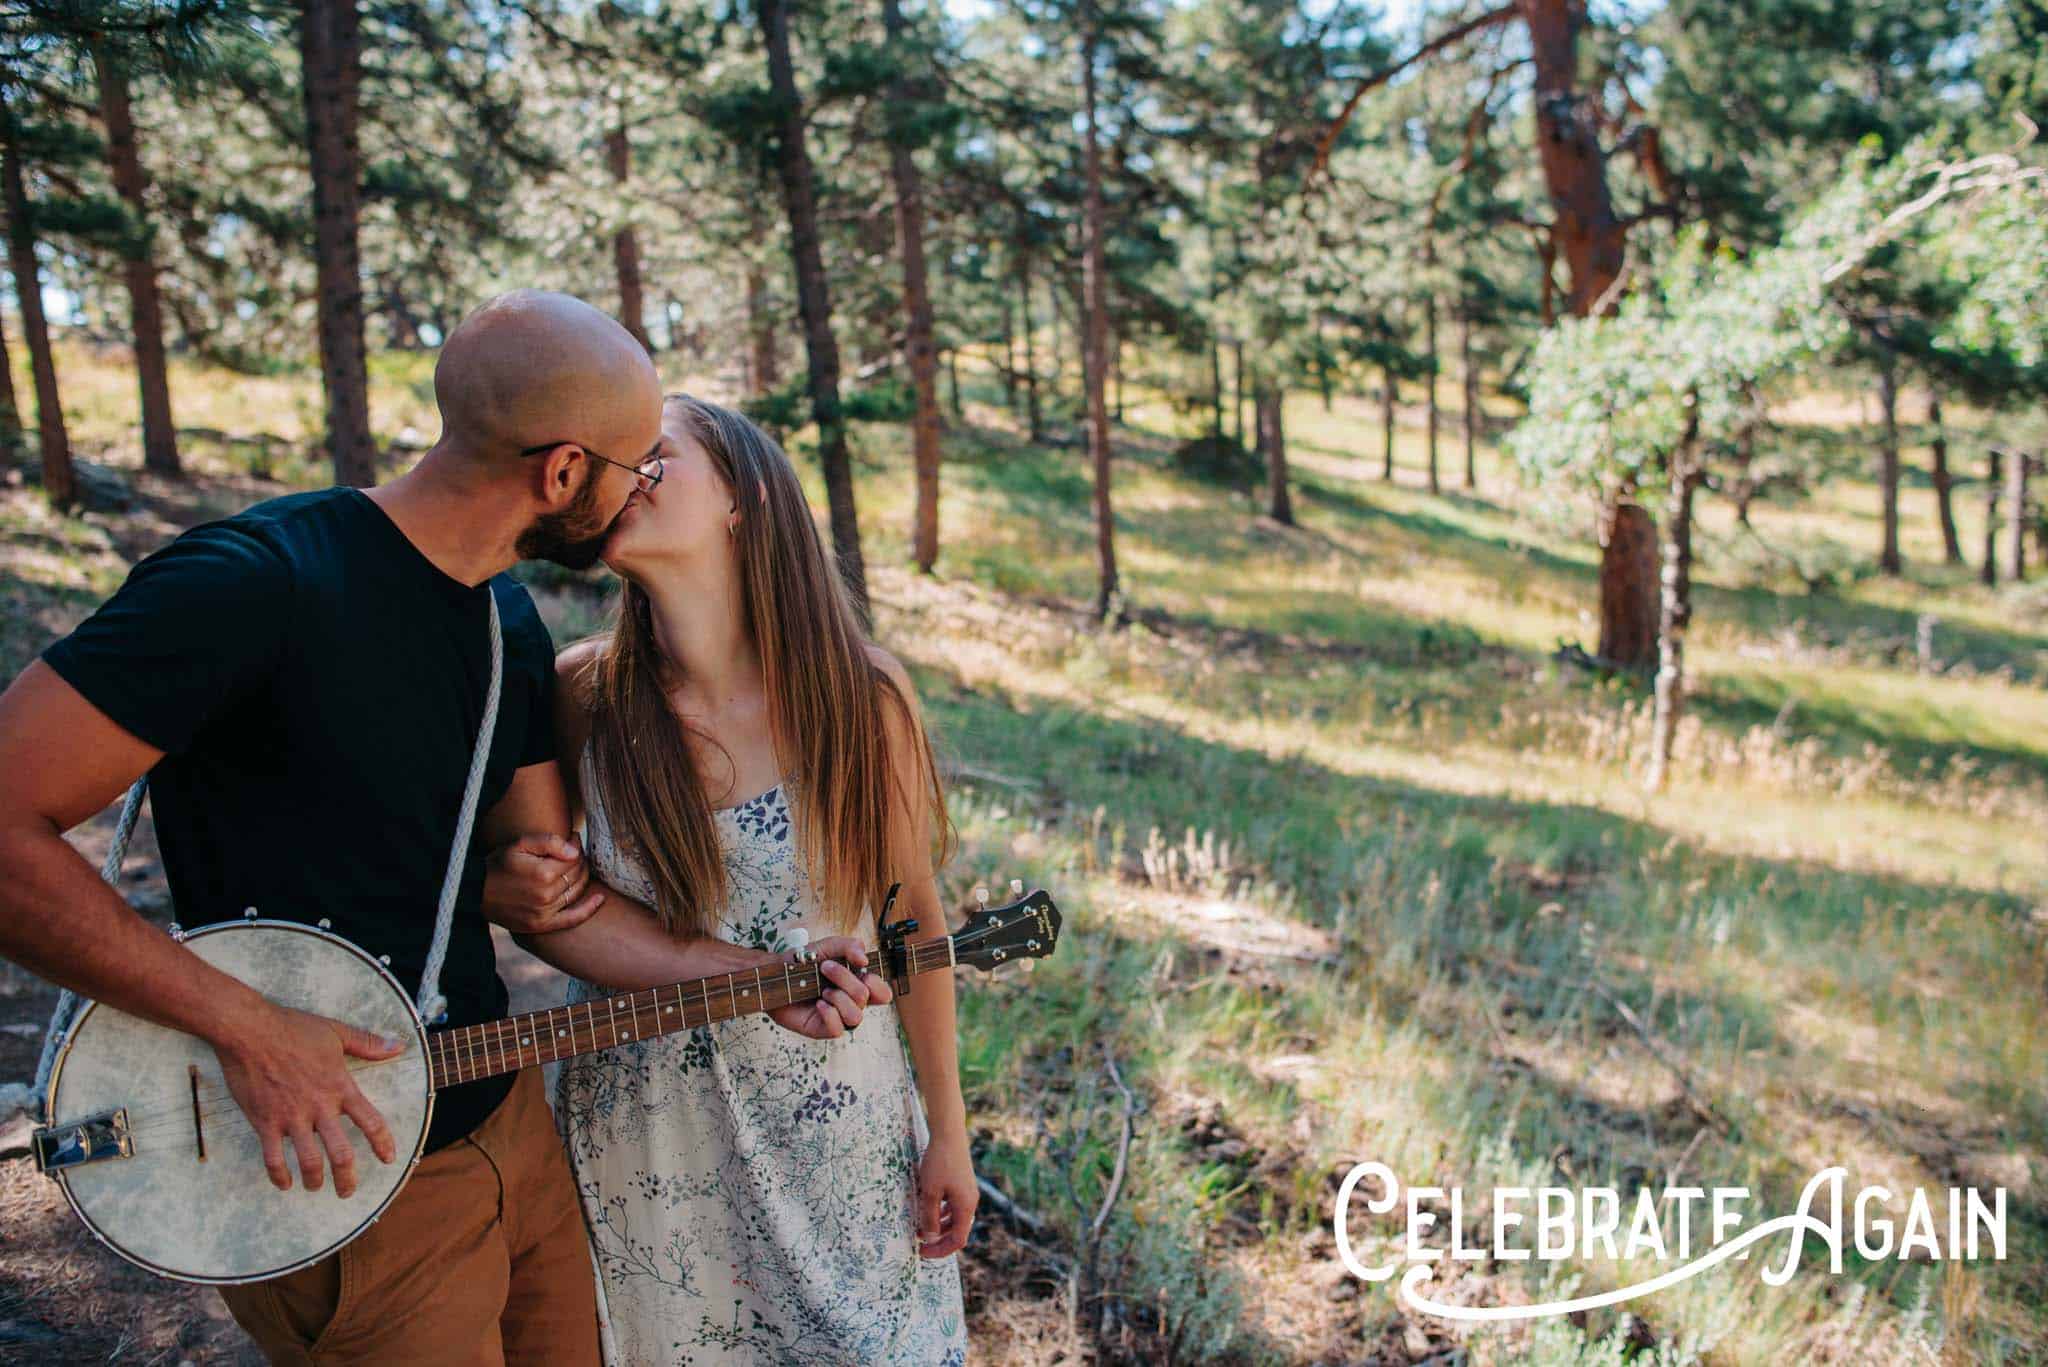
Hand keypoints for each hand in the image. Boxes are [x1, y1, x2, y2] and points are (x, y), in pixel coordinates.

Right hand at [211, 1003, 403, 1197]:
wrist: (249, 1030)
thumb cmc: (292, 1028)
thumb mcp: (336, 1032)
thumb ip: (367, 1044)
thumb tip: (398, 1046)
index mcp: (340, 1087)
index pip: (371, 1122)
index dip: (383, 1144)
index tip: (388, 1159)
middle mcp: (319, 1107)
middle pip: (341, 1153)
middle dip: (347, 1178)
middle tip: (348, 1191)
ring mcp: (291, 1117)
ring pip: (309, 1161)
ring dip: (315, 1181)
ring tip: (316, 1188)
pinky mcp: (264, 1122)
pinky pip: (273, 1158)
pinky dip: (279, 1176)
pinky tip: (284, 1184)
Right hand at [483, 833, 603, 934]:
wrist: (475, 892)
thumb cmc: (499, 863)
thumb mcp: (519, 844)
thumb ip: (549, 842)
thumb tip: (575, 849)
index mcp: (543, 873)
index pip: (574, 857)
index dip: (576, 845)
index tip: (573, 838)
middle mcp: (547, 895)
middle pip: (577, 873)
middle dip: (580, 859)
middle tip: (574, 851)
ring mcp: (545, 912)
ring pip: (576, 891)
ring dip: (583, 877)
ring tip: (578, 866)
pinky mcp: (541, 925)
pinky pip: (572, 919)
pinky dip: (588, 909)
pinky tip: (601, 899)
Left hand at [768, 936, 893, 1039]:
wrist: (775, 974)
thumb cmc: (803, 962)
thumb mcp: (828, 946)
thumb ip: (849, 946)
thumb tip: (864, 960)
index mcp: (857, 985)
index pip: (882, 993)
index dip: (877, 983)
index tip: (860, 968)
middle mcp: (850, 1003)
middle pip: (866, 997)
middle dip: (846, 978)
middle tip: (825, 967)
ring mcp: (837, 1017)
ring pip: (856, 1016)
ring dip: (838, 997)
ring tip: (822, 990)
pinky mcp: (822, 1029)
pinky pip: (837, 1029)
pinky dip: (829, 1013)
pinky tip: (818, 1003)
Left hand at [915, 1128, 977, 1257]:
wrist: (949, 1133)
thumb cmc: (939, 1162)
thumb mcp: (930, 1192)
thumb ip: (929, 1217)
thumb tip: (929, 1238)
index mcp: (966, 1207)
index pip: (957, 1240)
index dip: (940, 1250)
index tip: (922, 1251)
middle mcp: (970, 1202)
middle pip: (957, 1231)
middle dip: (939, 1240)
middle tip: (919, 1242)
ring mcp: (967, 1192)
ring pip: (955, 1218)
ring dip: (939, 1226)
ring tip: (920, 1227)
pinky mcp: (962, 1184)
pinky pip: (954, 1206)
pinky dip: (942, 1213)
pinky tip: (928, 1209)